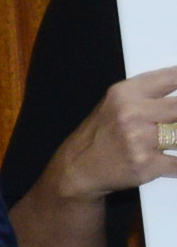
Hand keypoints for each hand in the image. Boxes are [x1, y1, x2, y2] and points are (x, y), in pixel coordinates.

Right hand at [45, 66, 176, 200]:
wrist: (79, 168)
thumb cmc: (103, 134)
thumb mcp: (116, 105)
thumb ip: (150, 95)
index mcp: (125, 93)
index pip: (171, 78)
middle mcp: (131, 113)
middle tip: (176, 123)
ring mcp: (139, 140)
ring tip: (173, 138)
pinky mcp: (146, 165)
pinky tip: (172, 161)